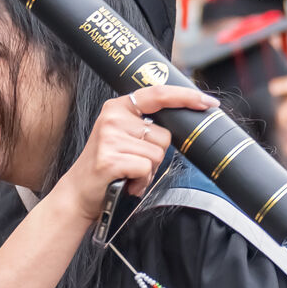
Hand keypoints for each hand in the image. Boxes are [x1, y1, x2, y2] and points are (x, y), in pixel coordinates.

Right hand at [52, 84, 212, 224]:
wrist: (79, 193)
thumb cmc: (107, 166)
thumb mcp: (122, 136)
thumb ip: (145, 126)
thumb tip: (181, 121)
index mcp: (118, 108)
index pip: (158, 94)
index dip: (186, 97)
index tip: (207, 102)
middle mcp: (113, 118)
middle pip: (164, 135)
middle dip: (156, 155)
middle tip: (134, 163)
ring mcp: (110, 138)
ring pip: (157, 155)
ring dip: (148, 171)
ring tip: (128, 173)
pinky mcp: (110, 158)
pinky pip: (146, 169)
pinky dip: (141, 181)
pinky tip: (126, 182)